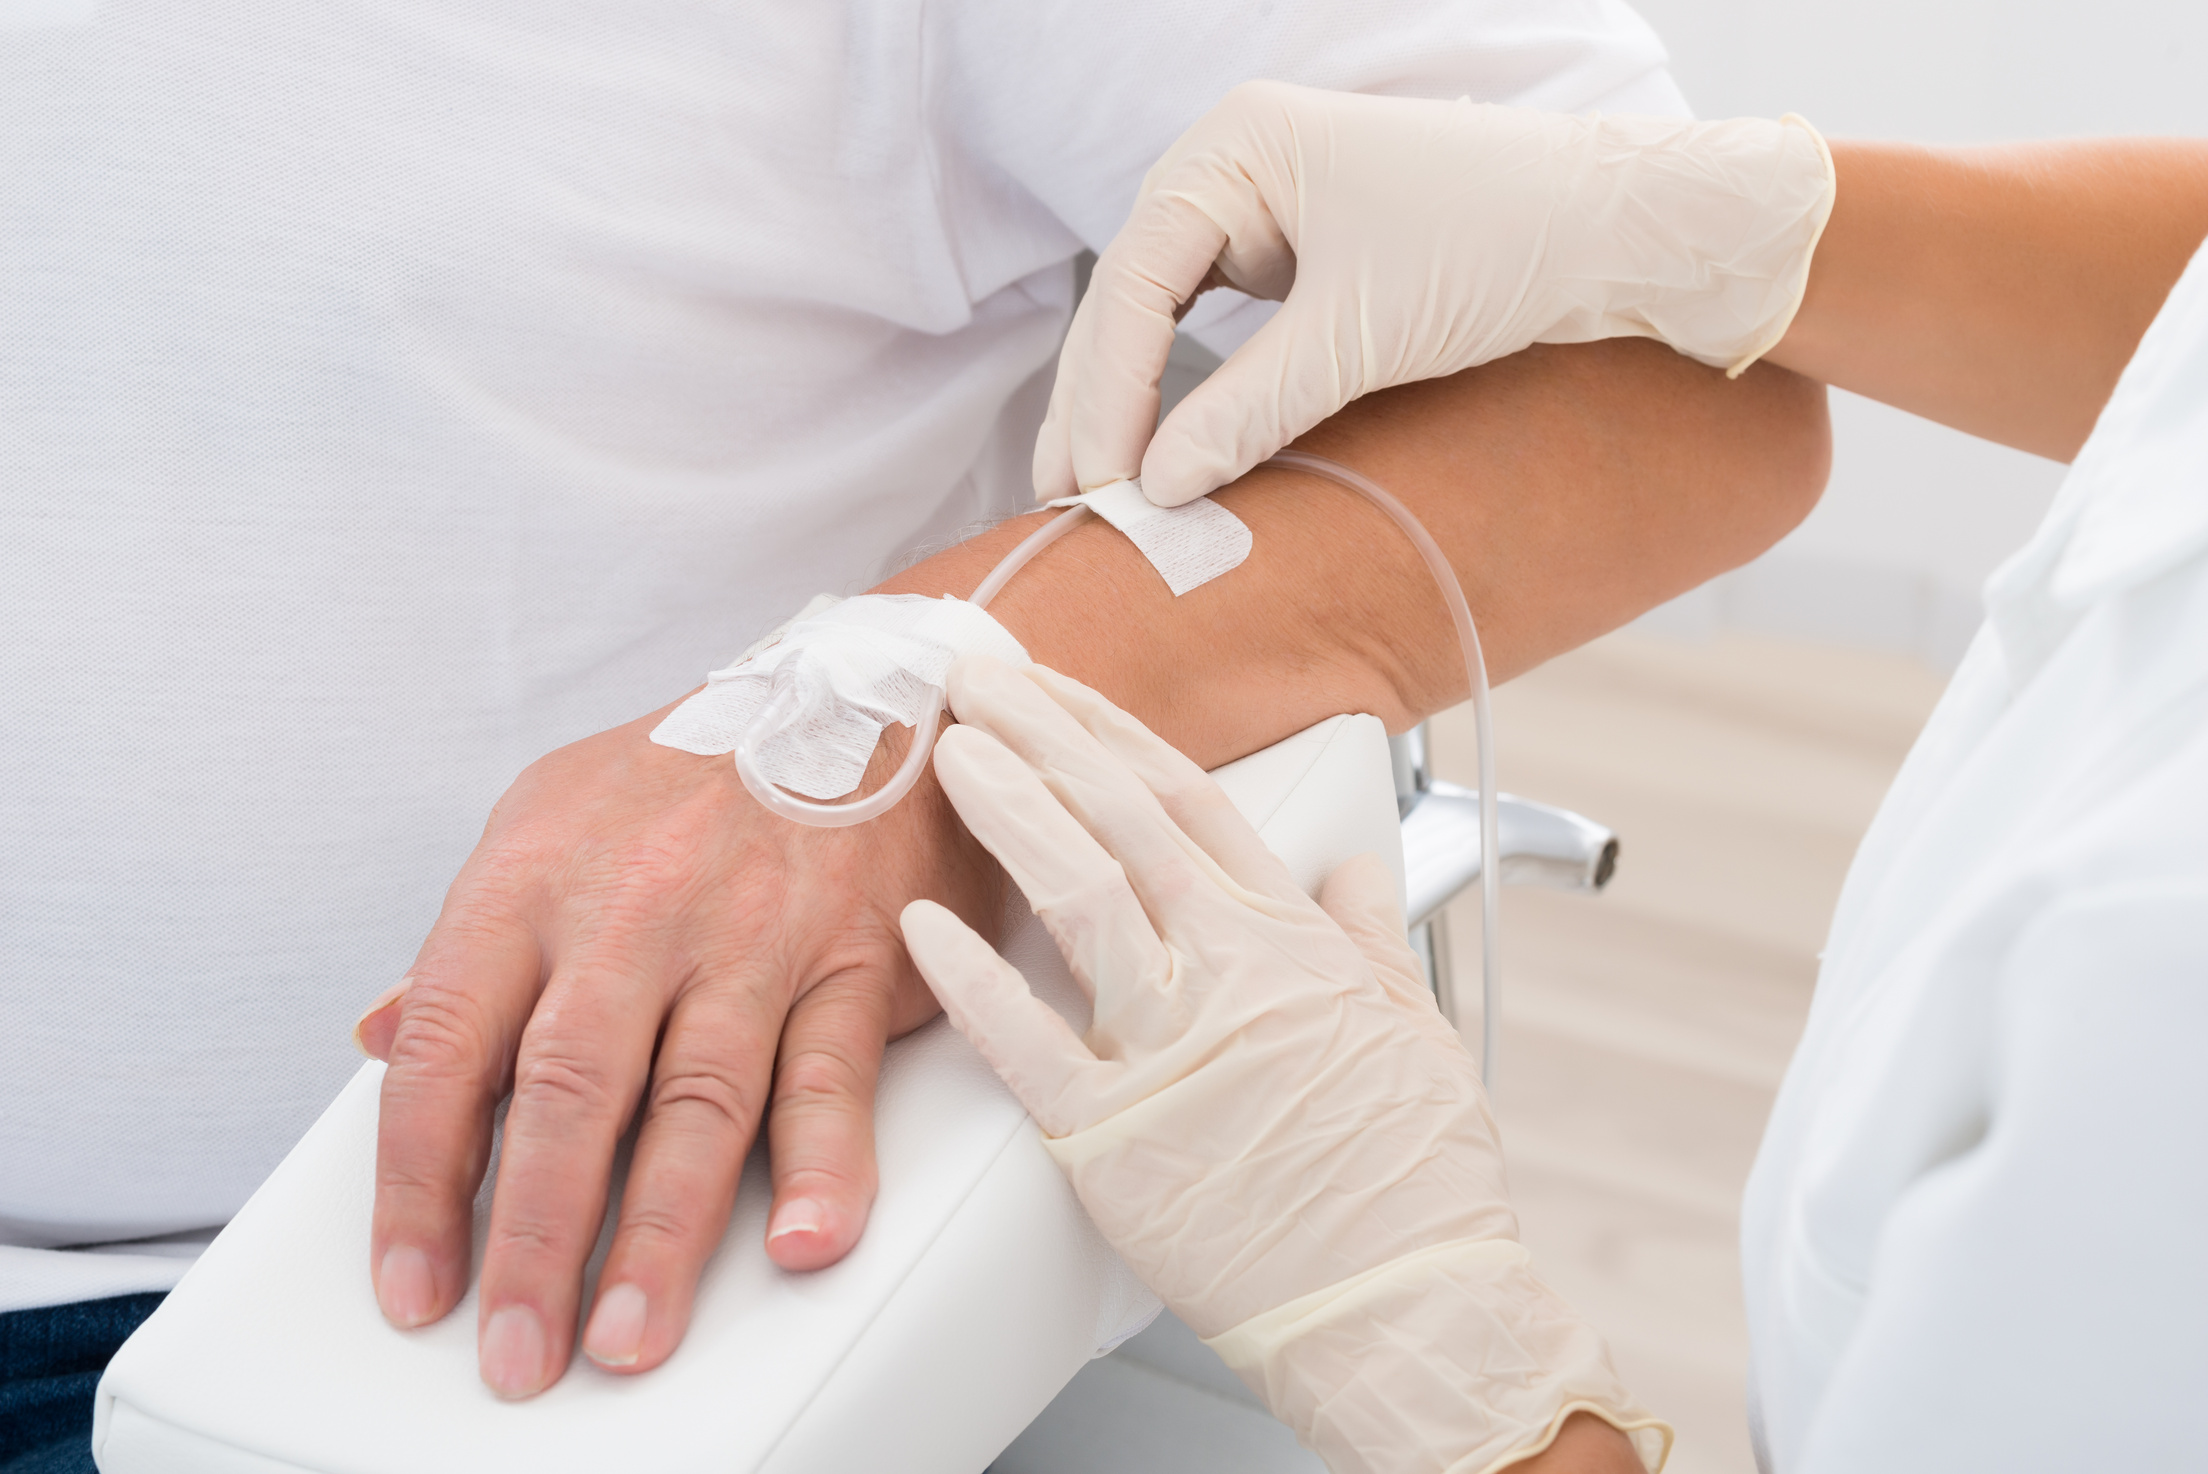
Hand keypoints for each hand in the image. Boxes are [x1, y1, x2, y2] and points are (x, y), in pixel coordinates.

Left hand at [352, 702, 998, 1397]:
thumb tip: (382, 1038)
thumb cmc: (695, 774)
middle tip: (516, 1351)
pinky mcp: (853, 954)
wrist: (865, 692)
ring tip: (629, 1335)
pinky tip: (798, 1240)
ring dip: (659, 1234)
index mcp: (533, 878)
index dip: (417, 1181)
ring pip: (695, 1100)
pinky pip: (831, 1071)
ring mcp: (750, 932)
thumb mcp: (548, 821)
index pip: (446, 1048)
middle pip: (565, 1092)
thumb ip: (473, 943)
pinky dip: (823, 1165)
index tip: (412, 1284)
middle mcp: (635, 907)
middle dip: (532, 1238)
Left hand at [902, 656, 1665, 1472]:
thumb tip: (1356, 873)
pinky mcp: (1115, 1136)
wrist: (1412, 1306)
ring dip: (1006, 812)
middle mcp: (1229, 970)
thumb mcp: (1415, 1030)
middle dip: (1039, 734)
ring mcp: (1169, 1047)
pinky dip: (969, 978)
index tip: (1058, 692)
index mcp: (1292, 940)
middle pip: (1117, 817)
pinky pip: (1025, 1041)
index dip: (1110, 733)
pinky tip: (919, 926)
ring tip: (946, 755)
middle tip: (974, 678)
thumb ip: (1371, 935)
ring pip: (1074, 895)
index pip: (1187, 798)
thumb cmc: (1417, 1182)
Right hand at [1033, 80, 1833, 506]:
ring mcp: (1266, 210)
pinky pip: (1216, 330)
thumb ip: (1247, 409)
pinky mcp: (1301, 257)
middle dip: (1097, 403)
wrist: (1624, 230)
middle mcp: (1237, 166)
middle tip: (1064, 501)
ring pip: (1162, 318)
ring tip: (1091, 492)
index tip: (1097, 483)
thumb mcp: (1361, 333)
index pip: (1131, 279)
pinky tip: (1164, 453)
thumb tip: (1154, 488)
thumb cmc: (1502, 241)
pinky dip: (1187, 393)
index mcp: (1237, 146)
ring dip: (1129, 404)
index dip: (1105, 390)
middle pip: (1130, 298)